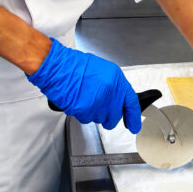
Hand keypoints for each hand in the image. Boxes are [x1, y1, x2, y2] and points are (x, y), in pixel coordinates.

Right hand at [27, 39, 141, 132]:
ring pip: (100, 119)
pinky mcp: (85, 110)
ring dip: (93, 113)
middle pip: (114, 116)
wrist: (58, 66)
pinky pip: (86, 119)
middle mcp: (110, 92)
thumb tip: (116, 100)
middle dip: (107, 116)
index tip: (134, 125)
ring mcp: (98, 102)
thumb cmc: (75, 66)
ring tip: (84, 98)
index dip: (133, 116)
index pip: (130, 101)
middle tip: (97, 107)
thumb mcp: (102, 70)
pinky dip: (81, 113)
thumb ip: (112, 87)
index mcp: (116, 79)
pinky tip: (77, 101)